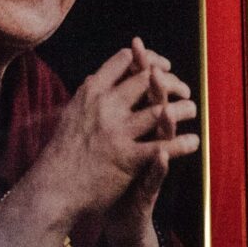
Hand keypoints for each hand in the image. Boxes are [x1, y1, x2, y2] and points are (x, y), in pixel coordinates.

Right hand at [24, 40, 198, 227]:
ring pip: (160, 111)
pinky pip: (162, 146)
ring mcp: (117, 131)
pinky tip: (194, 142)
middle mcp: (105, 107)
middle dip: (171, 81)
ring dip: (182, 109)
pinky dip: (182, 143)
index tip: (162, 66)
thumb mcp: (72, 114)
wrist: (53, 188)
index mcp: (91, 93)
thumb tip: (97, 75)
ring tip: (193, 109)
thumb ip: (89, 96)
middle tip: (184, 89)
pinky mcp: (127, 157)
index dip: (147, 59)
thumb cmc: (62, 152)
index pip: (123, 61)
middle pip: (146, 80)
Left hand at [108, 38, 194, 246]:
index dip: (140, 68)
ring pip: (163, 139)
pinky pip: (155, 176)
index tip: (137, 42)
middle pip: (156, 107)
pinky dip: (160, 164)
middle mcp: (152, 142)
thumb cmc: (116, 180)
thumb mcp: (117, 144)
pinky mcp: (148, 190)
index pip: (143, 92)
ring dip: (166, 122)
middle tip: (157, 64)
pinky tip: (164, 154)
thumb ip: (121, 116)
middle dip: (157, 87)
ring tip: (166, 105)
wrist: (123, 221)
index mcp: (141, 129)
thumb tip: (113, 84)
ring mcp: (151, 166)